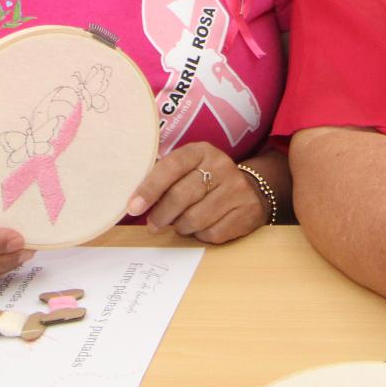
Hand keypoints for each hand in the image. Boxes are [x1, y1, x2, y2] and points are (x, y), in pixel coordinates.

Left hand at [128, 142, 267, 243]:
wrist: (252, 189)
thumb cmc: (207, 180)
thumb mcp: (188, 168)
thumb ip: (164, 177)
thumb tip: (134, 201)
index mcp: (202, 151)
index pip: (171, 167)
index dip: (149, 189)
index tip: (133, 207)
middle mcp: (222, 166)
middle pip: (181, 196)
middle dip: (161, 215)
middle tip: (153, 225)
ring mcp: (237, 190)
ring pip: (195, 219)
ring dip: (181, 227)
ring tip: (180, 223)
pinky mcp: (247, 213)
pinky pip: (212, 233)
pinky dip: (200, 235)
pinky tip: (201, 227)